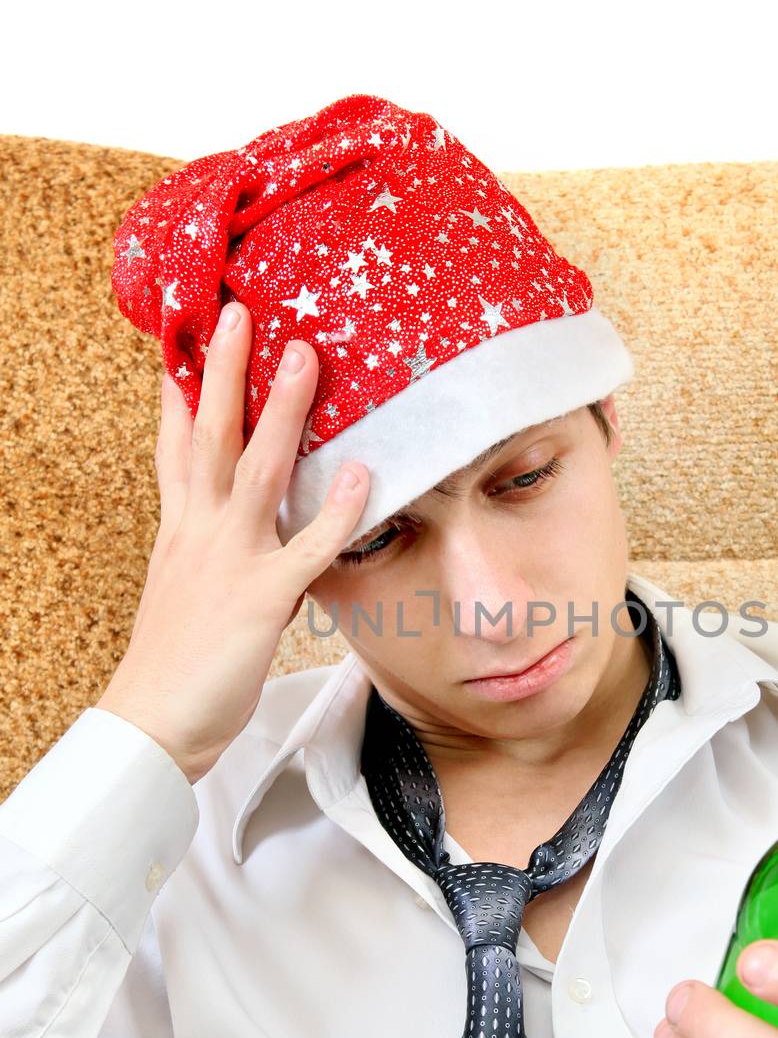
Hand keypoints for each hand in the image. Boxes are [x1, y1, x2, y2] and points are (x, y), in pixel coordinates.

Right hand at [96, 302, 370, 784]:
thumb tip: (237, 534)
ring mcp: (230, 559)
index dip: (179, 395)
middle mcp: (200, 531)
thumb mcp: (183, 591)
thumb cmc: (175, 665)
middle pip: (212, 436)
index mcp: (180, 530)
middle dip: (228, 372)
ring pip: (258, 469)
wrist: (154, 723)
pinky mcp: (261, 596)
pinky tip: (363, 471)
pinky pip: (308, 544)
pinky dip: (338, 508)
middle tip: (241, 314)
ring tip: (304, 356)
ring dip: (283, 410)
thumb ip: (209, 553)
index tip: (184, 345)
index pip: (176, 448)